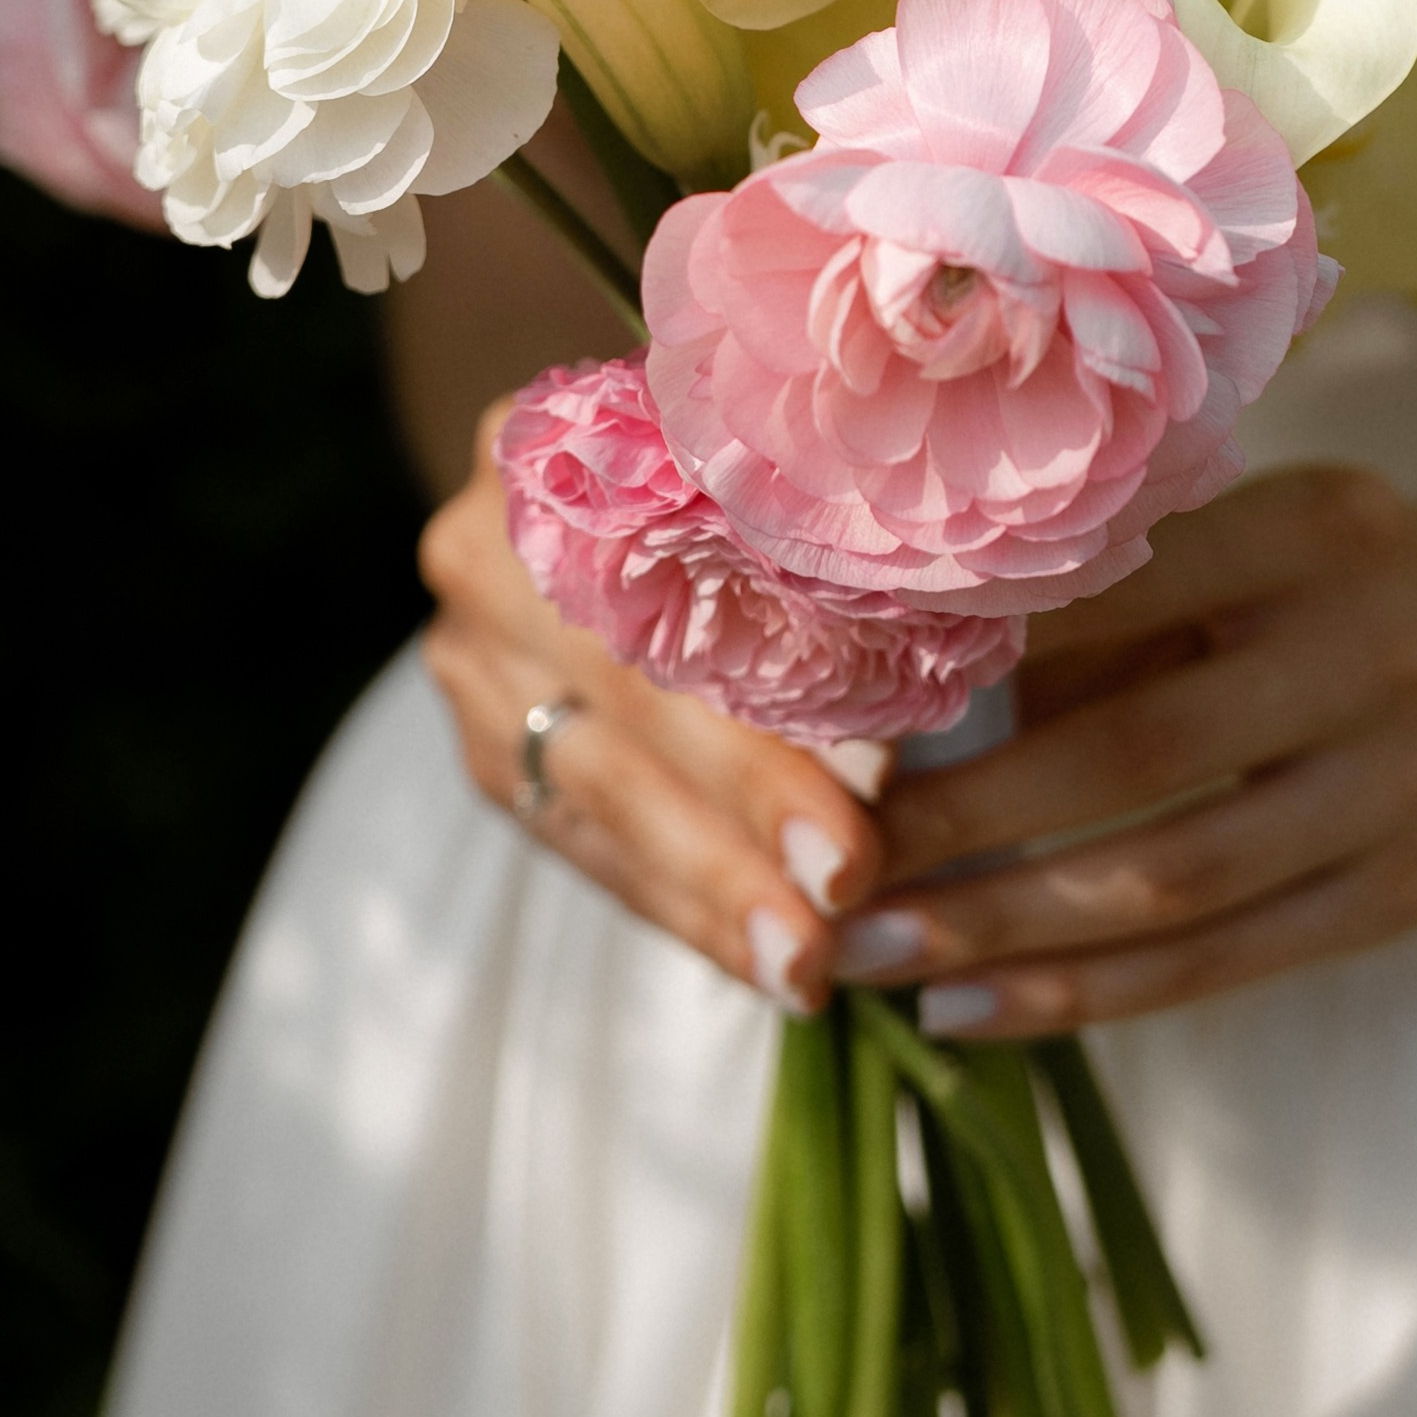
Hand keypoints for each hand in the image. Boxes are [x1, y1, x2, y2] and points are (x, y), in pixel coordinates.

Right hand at [419, 404, 887, 1009]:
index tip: (880, 790)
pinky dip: (673, 905)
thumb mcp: (770, 476)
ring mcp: (472, 659)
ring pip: (594, 799)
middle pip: (623, 712)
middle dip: (736, 828)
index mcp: (557, 446)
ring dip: (707, 896)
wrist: (610, 483)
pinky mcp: (488, 746)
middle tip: (838, 912)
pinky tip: (753, 960)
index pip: (668, 600)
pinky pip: (580, 845)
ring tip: (805, 970)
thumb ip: (817, 535)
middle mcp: (491, 551)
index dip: (767, 701)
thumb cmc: (750, 470)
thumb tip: (944, 654)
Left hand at [832, 466, 1416, 1037]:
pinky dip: (1091, 996)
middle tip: (834, 873)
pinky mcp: (1407, 893)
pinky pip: (1225, 962)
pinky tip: (977, 1012)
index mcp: (1317, 526)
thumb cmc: (1347, 580)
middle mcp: (1374, 647)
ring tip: (874, 961)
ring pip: (1173, 881)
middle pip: (1135, 754)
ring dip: (1005, 932)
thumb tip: (911, 684)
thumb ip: (1118, 599)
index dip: (972, 665)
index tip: (844, 721)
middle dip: (964, 825)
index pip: (1116, 595)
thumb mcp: (1260, 534)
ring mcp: (1404, 781)